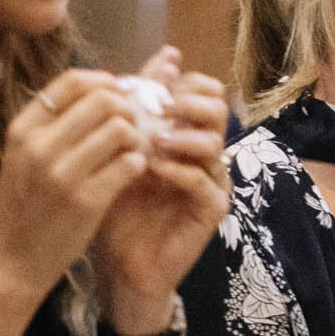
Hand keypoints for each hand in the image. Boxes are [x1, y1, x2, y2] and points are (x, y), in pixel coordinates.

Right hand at [0, 67, 152, 327]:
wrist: (11, 261)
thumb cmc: (26, 204)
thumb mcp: (26, 156)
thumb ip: (57, 124)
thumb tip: (105, 88)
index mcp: (23, 129)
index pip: (73, 81)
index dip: (105, 82)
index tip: (120, 95)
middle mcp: (39, 146)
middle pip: (104, 100)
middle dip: (128, 109)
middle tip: (135, 125)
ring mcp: (62, 174)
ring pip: (122, 129)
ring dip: (137, 137)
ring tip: (133, 151)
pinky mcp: (86, 201)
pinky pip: (130, 164)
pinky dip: (139, 164)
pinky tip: (134, 172)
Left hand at [90, 47, 231, 333]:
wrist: (119, 262)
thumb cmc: (115, 206)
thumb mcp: (115, 153)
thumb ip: (128, 114)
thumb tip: (130, 73)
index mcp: (186, 134)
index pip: (205, 92)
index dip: (183, 83)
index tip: (151, 89)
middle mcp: (205, 155)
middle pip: (218, 110)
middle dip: (188, 103)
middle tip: (158, 108)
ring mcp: (212, 182)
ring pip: (215, 144)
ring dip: (181, 137)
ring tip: (151, 141)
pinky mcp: (212, 210)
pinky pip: (206, 183)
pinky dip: (179, 171)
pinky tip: (150, 170)